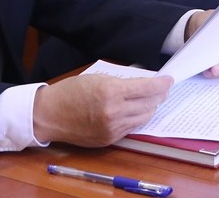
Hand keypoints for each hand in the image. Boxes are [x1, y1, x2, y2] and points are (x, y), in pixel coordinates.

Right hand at [32, 73, 171, 146]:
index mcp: (111, 92)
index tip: (168, 79)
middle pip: (150, 104)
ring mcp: (112, 128)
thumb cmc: (71, 92)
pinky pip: (131, 128)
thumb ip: (123, 82)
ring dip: (150, 107)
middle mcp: (114, 112)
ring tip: (151, 99)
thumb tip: (145, 83)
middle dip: (159, 95)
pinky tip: (136, 111)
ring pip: (144, 117)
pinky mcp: (109, 139)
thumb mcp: (99, 78)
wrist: (50, 114)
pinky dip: (137, 118)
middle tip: (162, 88)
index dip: (162, 83)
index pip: (148, 88)